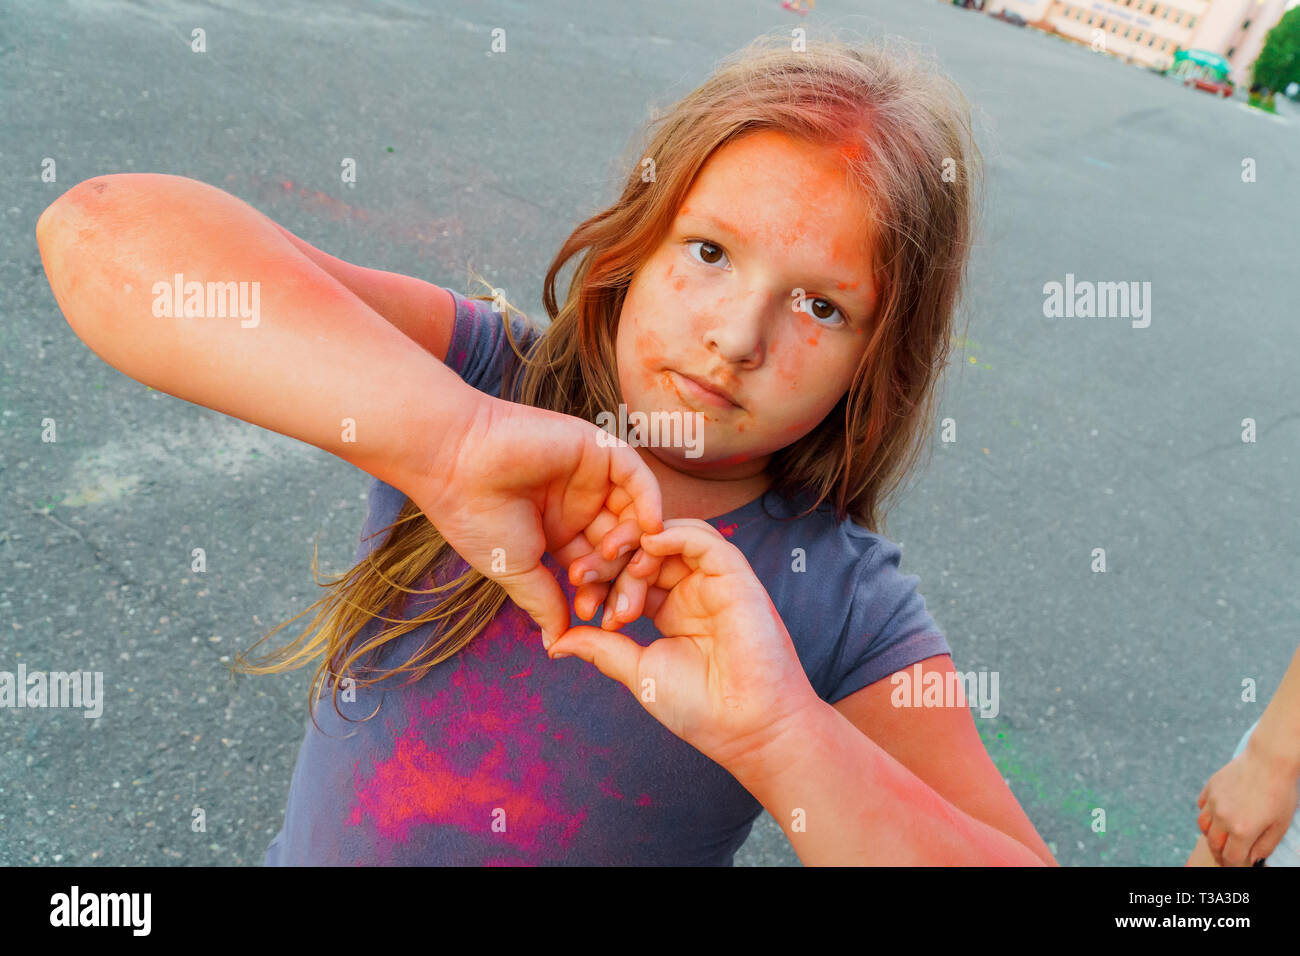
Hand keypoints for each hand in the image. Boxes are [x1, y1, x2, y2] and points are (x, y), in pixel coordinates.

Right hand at [410, 393, 662, 649]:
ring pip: (633, 515)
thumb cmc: (476, 517)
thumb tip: (558, 643)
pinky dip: (649, 500)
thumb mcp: (517, 569)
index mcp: (560, 533)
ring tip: (624, 564)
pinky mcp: (596, 449)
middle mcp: (580, 505)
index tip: (600, 621)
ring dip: (636, 545)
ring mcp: (591, 478)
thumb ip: (545, 602)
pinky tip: (649, 528)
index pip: (598, 568)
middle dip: (626, 580)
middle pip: (621, 546)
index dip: (603, 595)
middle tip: (621, 608)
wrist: (453, 463)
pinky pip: (636, 476)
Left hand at [545, 518, 821, 772]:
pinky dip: (673, 533)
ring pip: (672, 536)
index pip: (629, 575)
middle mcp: (693, 589)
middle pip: (646, 550)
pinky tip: (646, 543)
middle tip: (581, 572)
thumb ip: (601, 648)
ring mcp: (715, 581)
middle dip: (610, 556)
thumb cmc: (699, 708)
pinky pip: (704, 540)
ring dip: (636, 540)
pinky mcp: (736, 578)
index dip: (601, 580)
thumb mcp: (637, 671)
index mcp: (671, 609)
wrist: (746, 729)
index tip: (577, 598)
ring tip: (610, 556)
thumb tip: (555, 643)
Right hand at [1197, 740, 1299, 865]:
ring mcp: (1214, 801)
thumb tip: (1253, 859)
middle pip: (1214, 844)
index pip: (1231, 857)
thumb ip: (1265, 846)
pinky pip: (1202, 806)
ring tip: (1219, 837)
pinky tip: (1217, 815)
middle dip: (1219, 854)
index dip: (1232, 865)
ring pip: (1203, 826)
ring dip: (1210, 835)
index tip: (1234, 867)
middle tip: (1225, 857)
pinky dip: (1207, 814)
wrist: (1269, 760)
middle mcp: (1223, 818)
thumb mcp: (1280, 825)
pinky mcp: (1210, 787)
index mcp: (1242, 830)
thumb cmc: (1280, 793)